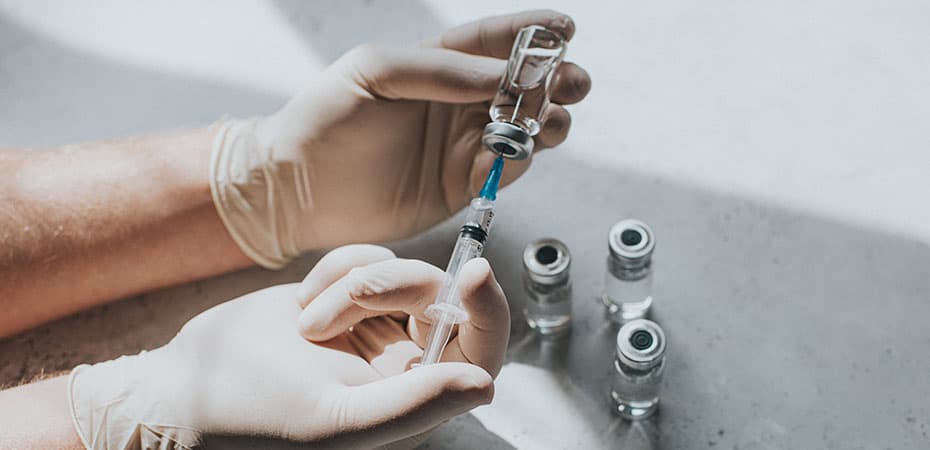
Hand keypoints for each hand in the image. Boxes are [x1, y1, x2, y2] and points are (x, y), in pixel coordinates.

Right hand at [68, 244, 508, 448]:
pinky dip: (335, 269)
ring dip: (351, 284)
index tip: (475, 272)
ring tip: (306, 323)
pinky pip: (366, 257)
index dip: (489, 310)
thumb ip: (415, 403)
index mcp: (414, 401)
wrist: (184, 388)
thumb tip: (486, 384)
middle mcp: (402, 363)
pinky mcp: (344, 296)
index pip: (481, 352)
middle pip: (440, 298)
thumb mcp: (337, 422)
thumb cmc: (254, 421)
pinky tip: (301, 303)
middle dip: (391, 288)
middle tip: (332, 310)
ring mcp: (374, 326)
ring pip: (400, 271)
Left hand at [210, 10, 590, 266]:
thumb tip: (501, 74)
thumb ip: (439, 70)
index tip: (566, 27)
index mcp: (435, 66)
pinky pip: (507, 168)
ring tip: (548, 118)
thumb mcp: (374, 72)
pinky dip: (521, 157)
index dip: (532, 33)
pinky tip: (517, 149)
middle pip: (522, 86)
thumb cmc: (324, 119)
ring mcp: (462, 145)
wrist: (298, 189)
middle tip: (571, 82)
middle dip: (555, 80)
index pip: (492, 42)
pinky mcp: (462, 185)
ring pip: (525, 127)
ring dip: (547, 119)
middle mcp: (456, 103)